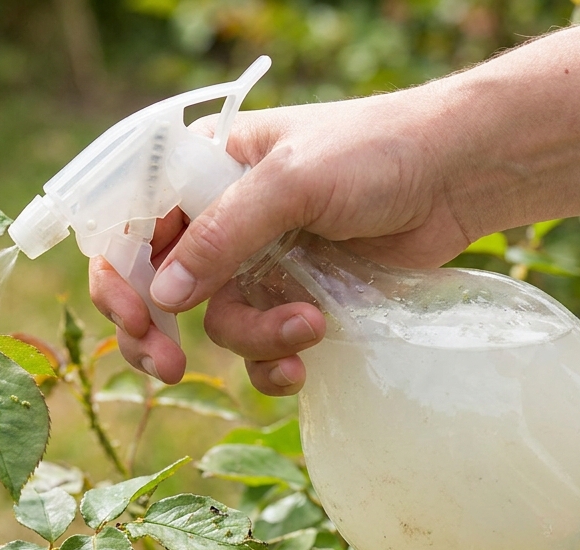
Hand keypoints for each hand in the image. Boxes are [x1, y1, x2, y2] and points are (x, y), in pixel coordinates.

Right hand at [90, 85, 475, 394]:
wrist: (460, 174)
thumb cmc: (375, 151)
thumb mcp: (291, 181)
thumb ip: (223, 235)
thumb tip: (164, 296)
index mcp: (199, 170)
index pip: (128, 227)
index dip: (118, 277)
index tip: (138, 319)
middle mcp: (216, 218)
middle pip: (153, 288)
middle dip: (154, 333)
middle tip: (168, 368)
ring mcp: (254, 262)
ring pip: (217, 324)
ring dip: (255, 340)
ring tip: (309, 328)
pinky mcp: (293, 298)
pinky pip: (260, 348)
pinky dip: (275, 363)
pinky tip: (306, 361)